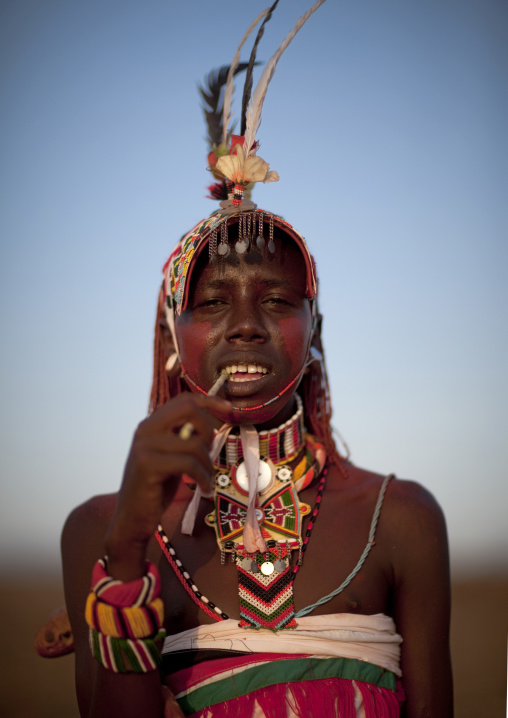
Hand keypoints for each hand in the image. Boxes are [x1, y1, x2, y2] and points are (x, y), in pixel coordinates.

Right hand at [104, 393, 231, 578]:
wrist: (131, 519)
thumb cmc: (155, 488)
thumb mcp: (170, 456)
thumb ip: (182, 438)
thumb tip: (209, 422)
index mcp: (151, 424)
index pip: (184, 400)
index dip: (210, 400)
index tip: (229, 409)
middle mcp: (145, 429)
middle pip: (189, 409)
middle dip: (208, 430)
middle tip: (209, 453)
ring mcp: (144, 446)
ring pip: (194, 443)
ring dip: (208, 464)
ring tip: (206, 479)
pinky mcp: (147, 465)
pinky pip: (189, 463)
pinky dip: (203, 478)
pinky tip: (204, 489)